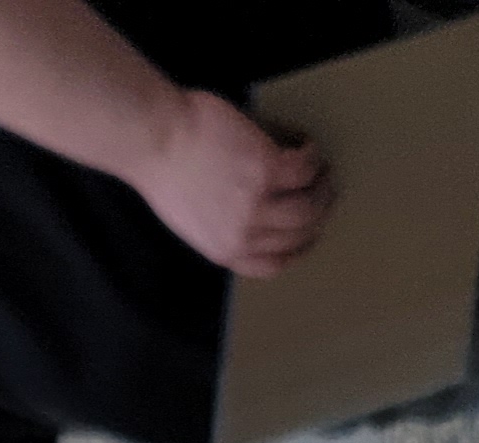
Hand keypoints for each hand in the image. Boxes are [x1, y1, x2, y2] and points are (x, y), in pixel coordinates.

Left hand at [132, 91, 328, 274]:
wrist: (154, 141)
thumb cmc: (165, 171)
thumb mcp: (191, 220)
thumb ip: (222, 228)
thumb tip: (255, 220)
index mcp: (224, 250)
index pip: (274, 265)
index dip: (297, 249)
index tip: (308, 234)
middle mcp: (243, 234)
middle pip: (299, 234)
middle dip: (317, 214)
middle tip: (324, 192)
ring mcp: (257, 202)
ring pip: (308, 205)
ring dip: (323, 187)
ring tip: (323, 171)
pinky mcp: (267, 168)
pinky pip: (305, 169)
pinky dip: (311, 157)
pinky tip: (307, 147)